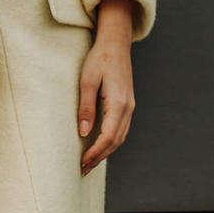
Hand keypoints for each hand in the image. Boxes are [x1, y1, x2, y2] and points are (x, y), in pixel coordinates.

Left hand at [78, 0, 136, 176]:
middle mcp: (128, 108)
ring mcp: (130, 106)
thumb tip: (84, 133)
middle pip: (116, 141)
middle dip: (100, 157)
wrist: (115, 44)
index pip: (108, 136)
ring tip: (90, 162)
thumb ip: (87, 108)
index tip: (83, 162)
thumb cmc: (99, 59)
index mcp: (119, 103)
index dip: (96, 152)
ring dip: (106, 151)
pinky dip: (112, 141)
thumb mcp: (87, 81)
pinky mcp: (128, 104)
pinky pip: (121, 129)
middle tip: (83, 169)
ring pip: (121, 137)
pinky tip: (100, 145)